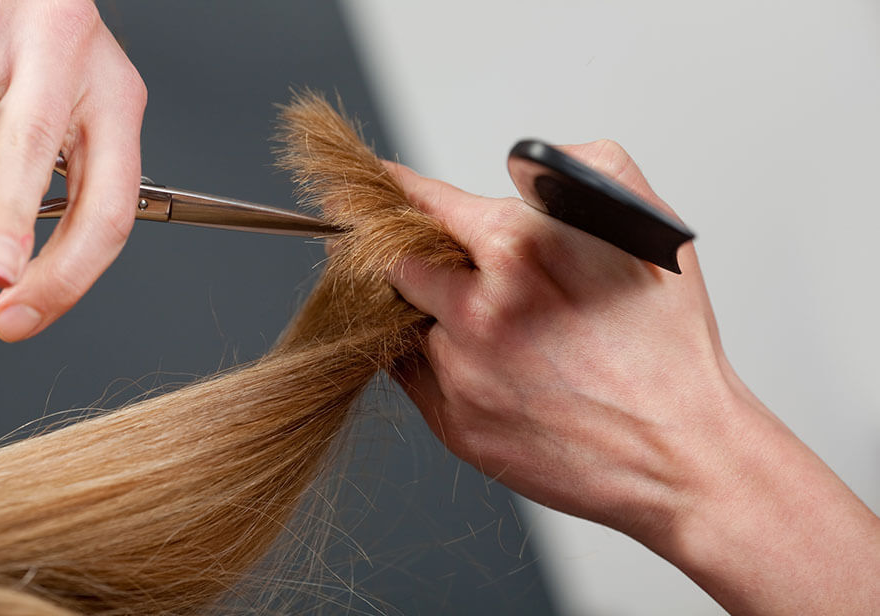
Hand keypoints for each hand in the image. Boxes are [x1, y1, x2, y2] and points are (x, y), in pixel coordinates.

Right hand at [0, 0, 146, 340]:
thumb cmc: (51, 49)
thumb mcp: (73, 116)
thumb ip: (39, 181)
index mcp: (117, 101)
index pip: (109, 206)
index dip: (69, 272)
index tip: (21, 313)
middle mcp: (69, 58)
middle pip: (36, 149)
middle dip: (12, 222)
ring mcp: (4, 27)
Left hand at [388, 140, 879, 613]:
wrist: (682, 456)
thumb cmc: (669, 348)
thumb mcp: (648, 230)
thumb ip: (586, 168)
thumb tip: (527, 164)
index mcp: (518, 251)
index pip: (425, 202)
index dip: (399, 189)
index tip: (375, 183)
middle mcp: (477, 312)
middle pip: (399, 262)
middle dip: (416, 254)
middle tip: (450, 265)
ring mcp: (460, 373)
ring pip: (406, 321)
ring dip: (429, 313)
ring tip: (492, 327)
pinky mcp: (454, 424)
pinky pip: (413, 375)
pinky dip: (434, 359)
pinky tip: (486, 363)